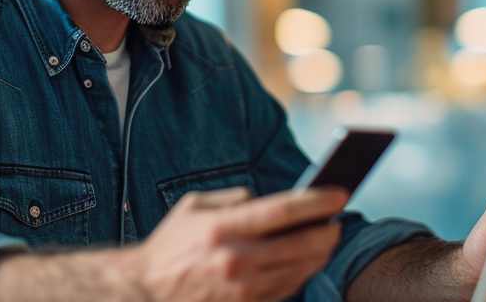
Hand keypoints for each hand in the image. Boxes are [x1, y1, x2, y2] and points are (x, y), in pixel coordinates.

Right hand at [125, 186, 348, 301]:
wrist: (146, 292)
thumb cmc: (170, 246)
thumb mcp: (193, 207)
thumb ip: (232, 199)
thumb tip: (265, 199)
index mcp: (222, 228)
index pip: (282, 210)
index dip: (317, 202)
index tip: (339, 194)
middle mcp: (235, 259)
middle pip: (299, 243)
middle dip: (326, 231)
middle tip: (338, 220)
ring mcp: (241, 288)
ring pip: (298, 270)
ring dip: (319, 254)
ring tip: (328, 240)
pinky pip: (285, 290)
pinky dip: (301, 274)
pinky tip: (307, 262)